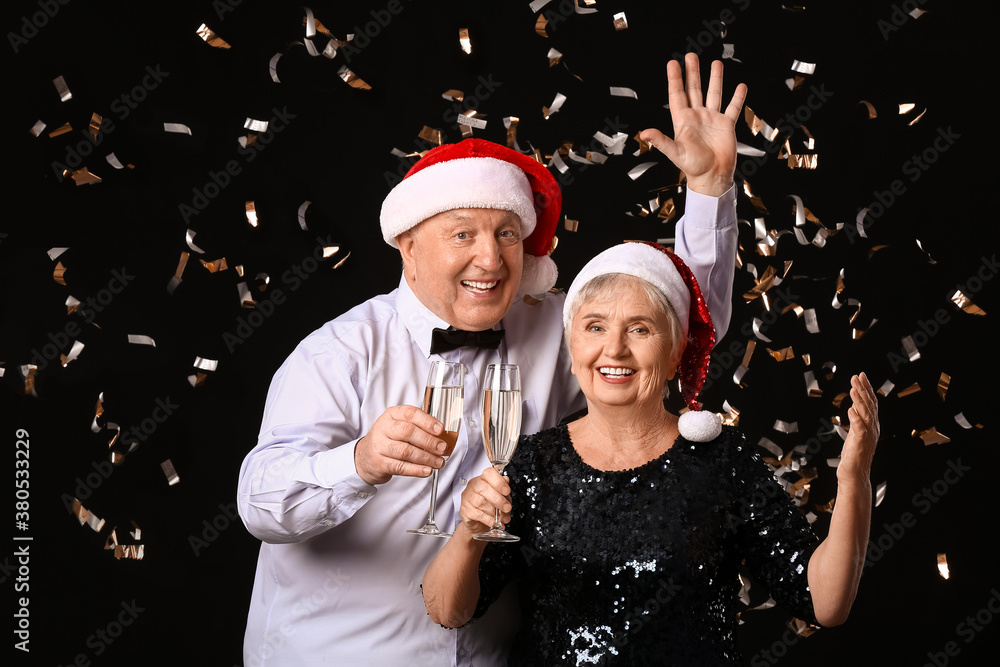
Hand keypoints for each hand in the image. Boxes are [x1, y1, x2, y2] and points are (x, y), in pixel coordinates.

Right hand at [354, 405, 446, 484]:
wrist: (365, 456)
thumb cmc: (388, 439)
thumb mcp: (399, 426)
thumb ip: (419, 428)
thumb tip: (442, 436)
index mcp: (391, 415)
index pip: (410, 414)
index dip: (427, 421)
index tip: (440, 430)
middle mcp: (383, 428)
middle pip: (408, 432)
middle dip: (429, 441)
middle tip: (442, 448)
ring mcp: (379, 445)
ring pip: (406, 451)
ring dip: (426, 458)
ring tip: (438, 462)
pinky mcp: (379, 463)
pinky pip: (400, 467)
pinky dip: (416, 469)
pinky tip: (427, 470)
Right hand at [459, 467, 510, 535]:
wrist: (477, 523)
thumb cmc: (489, 506)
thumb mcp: (500, 496)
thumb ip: (503, 489)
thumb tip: (506, 481)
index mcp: (482, 479)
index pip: (488, 473)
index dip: (499, 482)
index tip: (507, 491)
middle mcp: (473, 486)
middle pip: (483, 488)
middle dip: (498, 499)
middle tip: (507, 507)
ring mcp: (467, 498)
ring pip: (481, 502)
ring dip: (495, 512)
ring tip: (502, 517)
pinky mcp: (465, 510)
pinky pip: (478, 514)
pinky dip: (489, 519)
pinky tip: (494, 521)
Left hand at [640, 53, 746, 196]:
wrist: (712, 177)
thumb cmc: (693, 167)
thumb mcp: (675, 152)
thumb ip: (660, 141)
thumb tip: (645, 133)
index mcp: (683, 121)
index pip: (677, 95)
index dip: (675, 79)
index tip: (672, 63)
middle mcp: (697, 117)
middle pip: (694, 89)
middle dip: (693, 72)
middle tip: (691, 56)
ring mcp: (712, 119)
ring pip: (713, 94)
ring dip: (715, 79)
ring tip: (716, 63)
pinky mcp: (726, 125)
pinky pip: (732, 108)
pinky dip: (737, 98)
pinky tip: (740, 86)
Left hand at [838, 373, 879, 482]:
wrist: (854, 474)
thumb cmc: (854, 455)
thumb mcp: (856, 433)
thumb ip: (857, 420)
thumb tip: (854, 407)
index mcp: (872, 424)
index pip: (871, 402)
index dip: (867, 388)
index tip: (861, 376)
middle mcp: (872, 428)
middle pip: (869, 405)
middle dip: (863, 389)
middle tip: (857, 376)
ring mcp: (867, 435)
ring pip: (865, 413)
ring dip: (859, 400)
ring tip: (853, 387)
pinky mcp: (859, 443)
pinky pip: (859, 428)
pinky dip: (855, 418)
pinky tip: (851, 409)